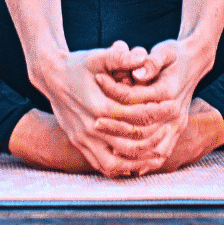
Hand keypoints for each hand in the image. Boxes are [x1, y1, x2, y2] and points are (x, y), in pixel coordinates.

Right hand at [33, 41, 166, 177]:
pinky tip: (134, 164)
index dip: (157, 113)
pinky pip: (101, 165)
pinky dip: (120, 168)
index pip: (136, 117)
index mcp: (100, 107)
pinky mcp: (78, 143)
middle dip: (154, 139)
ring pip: (116, 163)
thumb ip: (119, 57)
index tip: (173, 107)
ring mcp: (83, 139)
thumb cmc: (77, 64)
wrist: (50, 75)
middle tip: (169, 131)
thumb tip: (142, 56)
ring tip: (157, 154)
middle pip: (129, 144)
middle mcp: (91, 127)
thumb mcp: (97, 56)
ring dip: (138, 161)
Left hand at [92, 38, 211, 171]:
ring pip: (150, 147)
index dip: (115, 100)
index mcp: (169, 93)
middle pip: (142, 129)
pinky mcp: (177, 132)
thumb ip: (151, 61)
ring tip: (104, 141)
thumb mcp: (164, 50)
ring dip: (126, 147)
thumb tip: (137, 73)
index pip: (137, 103)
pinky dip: (143, 160)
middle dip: (116, 128)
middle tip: (94, 124)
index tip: (97, 101)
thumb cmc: (174, 54)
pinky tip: (124, 156)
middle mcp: (175, 113)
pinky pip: (160, 154)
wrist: (194, 63)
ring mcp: (177, 126)